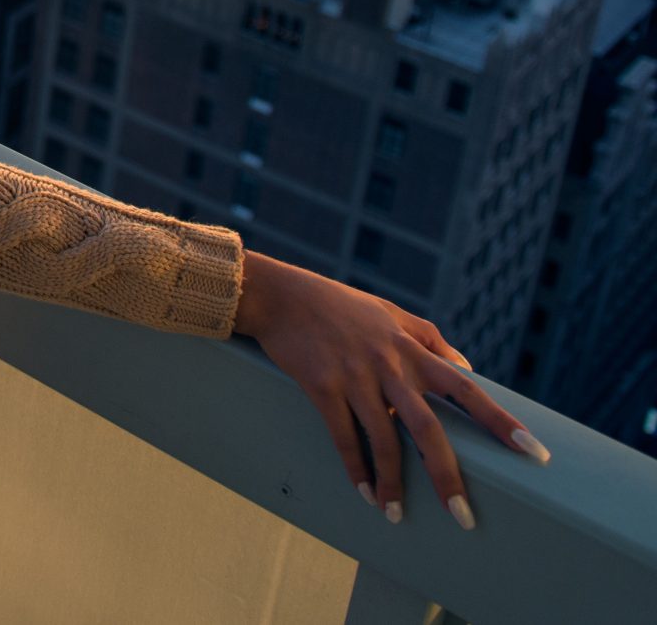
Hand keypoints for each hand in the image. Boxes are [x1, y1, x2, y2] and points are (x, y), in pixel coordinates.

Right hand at [234, 249, 549, 527]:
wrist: (280, 296)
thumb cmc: (337, 305)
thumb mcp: (389, 313)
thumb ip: (430, 338)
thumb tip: (467, 368)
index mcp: (412, 349)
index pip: (466, 389)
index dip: (500, 420)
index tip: (533, 452)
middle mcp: (390, 366)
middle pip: (428, 429)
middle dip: (448, 476)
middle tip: (465, 517)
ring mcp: (356, 377)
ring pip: (384, 441)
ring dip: (392, 483)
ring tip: (395, 515)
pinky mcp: (322, 386)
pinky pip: (343, 436)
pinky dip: (355, 467)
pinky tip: (364, 491)